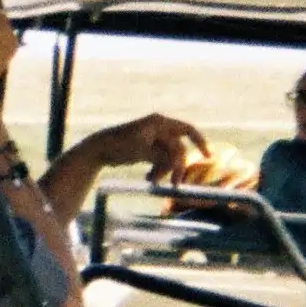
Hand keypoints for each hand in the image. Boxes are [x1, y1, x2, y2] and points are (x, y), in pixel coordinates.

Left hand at [90, 112, 209, 183]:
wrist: (98, 149)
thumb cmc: (119, 145)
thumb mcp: (143, 151)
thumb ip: (163, 155)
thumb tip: (179, 161)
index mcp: (159, 122)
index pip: (187, 130)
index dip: (200, 142)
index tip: (207, 156)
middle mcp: (158, 128)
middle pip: (177, 148)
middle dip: (175, 166)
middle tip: (174, 184)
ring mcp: (153, 139)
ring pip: (168, 157)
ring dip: (163, 170)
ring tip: (151, 181)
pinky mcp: (147, 149)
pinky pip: (159, 160)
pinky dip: (157, 169)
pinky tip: (149, 178)